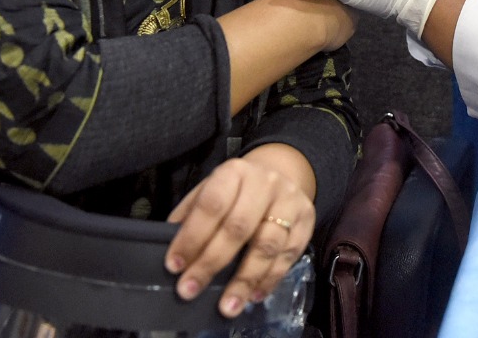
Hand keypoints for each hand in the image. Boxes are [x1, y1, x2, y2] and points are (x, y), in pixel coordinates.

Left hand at [165, 156, 315, 318]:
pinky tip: (253, 295)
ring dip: (245, 279)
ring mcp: (289, 201)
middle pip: (238, 227)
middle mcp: (265, 183)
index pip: (211, 205)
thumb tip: (171, 249)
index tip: (175, 265)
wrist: (280, 174)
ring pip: (267, 245)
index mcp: (234, 172)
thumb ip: (190, 215)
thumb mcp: (210, 190)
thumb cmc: (237, 190)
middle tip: (190, 290)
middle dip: (212, 262)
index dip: (192, 237)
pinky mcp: (307, 220)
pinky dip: (270, 279)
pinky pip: (289, 255)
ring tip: (228, 304)